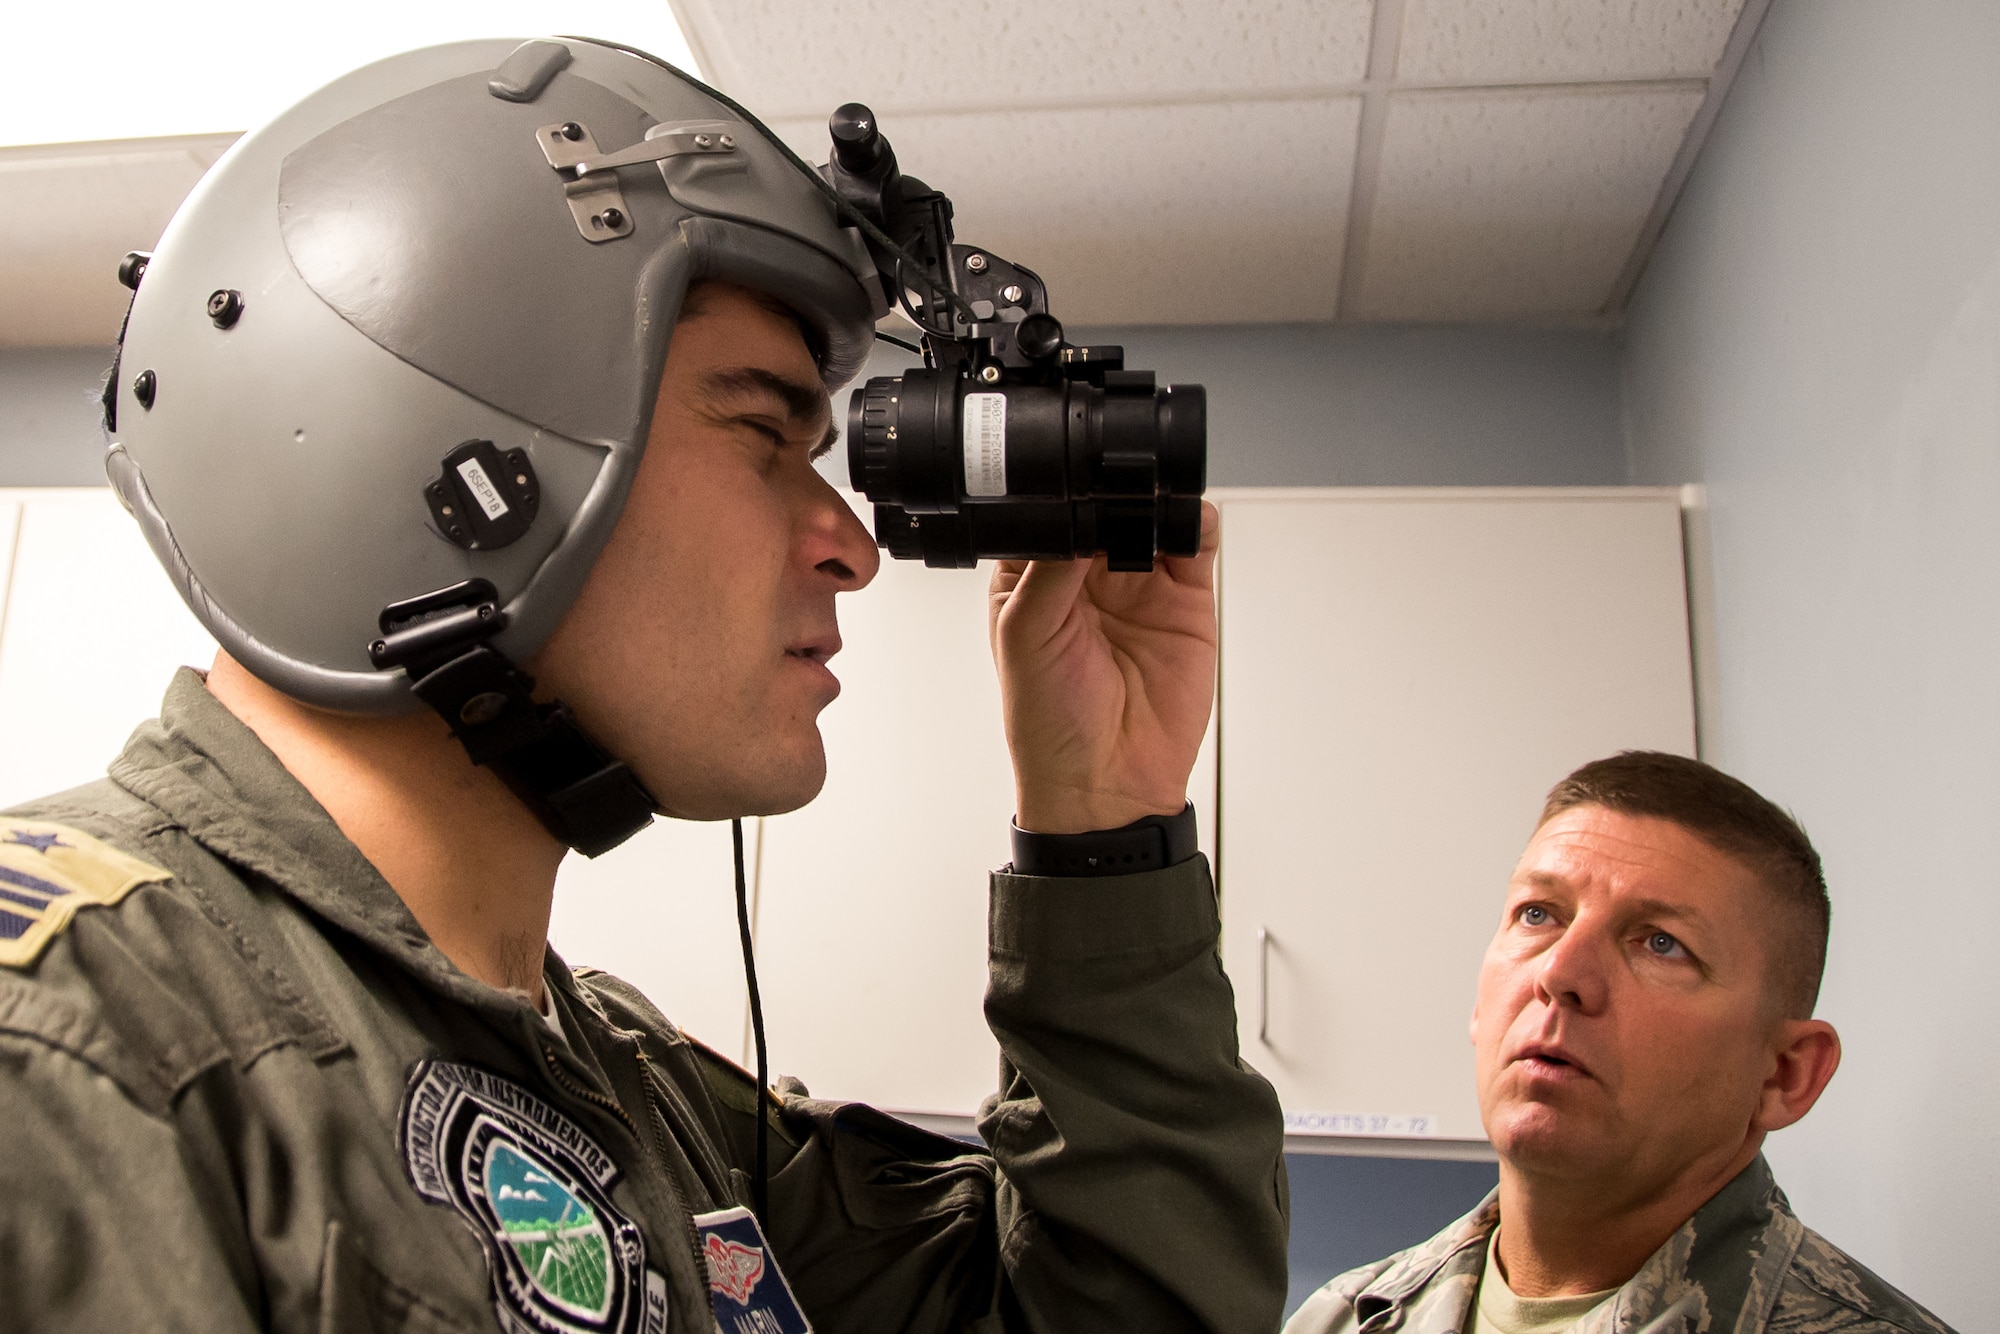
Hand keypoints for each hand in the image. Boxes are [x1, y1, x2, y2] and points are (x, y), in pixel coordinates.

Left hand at [988, 502, 1219, 833]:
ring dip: (1153, 500)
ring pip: (1149, 515)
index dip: (1057, 495)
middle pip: (1103, 505)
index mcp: (1032, 577)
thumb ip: (1049, 572)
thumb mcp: (1024, 638)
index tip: (1068, 484)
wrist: (1108, 784)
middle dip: (1110, 491)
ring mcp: (1138, 584)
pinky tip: (1186, 521)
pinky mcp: (1185, 599)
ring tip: (1150, 504)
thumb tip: (1077, 518)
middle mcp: (1086, 574)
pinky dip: (1195, 523)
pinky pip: (1193, 544)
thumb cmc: (1049, 725)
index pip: (1046, 513)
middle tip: (1115, 488)